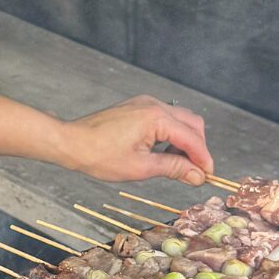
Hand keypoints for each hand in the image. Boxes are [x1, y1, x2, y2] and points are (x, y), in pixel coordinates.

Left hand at [57, 95, 213, 185]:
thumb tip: (197, 175)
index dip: (203, 158)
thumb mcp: (140, 167)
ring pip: (180, 119)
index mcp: (156, 118)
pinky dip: (170, 134)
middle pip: (192, 124)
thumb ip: (174, 168)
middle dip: (197, 147)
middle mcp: (153, 105)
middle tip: (195, 171)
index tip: (208, 176)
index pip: (192, 138)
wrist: (70, 142)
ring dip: (184, 141)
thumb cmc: (99, 155)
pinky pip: (164, 117)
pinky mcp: (137, 107)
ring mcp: (144, 103)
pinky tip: (161, 152)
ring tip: (176, 164)